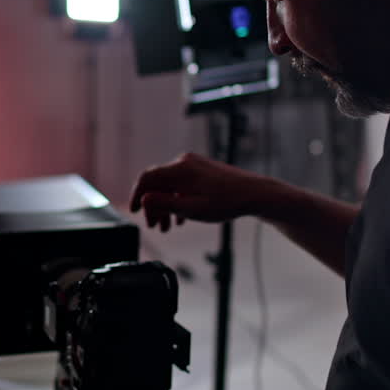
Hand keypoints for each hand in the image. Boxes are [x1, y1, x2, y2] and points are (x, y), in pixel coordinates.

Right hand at [130, 152, 274, 231]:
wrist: (255, 194)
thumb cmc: (227, 202)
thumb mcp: (191, 209)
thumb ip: (164, 204)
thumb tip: (143, 200)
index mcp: (180, 169)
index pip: (147, 178)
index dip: (137, 195)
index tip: (135, 212)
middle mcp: (185, 163)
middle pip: (158, 184)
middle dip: (154, 206)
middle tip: (155, 226)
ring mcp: (195, 165)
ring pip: (171, 186)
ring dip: (166, 206)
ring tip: (167, 227)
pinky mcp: (203, 171)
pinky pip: (182, 185)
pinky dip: (178, 200)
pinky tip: (182, 218)